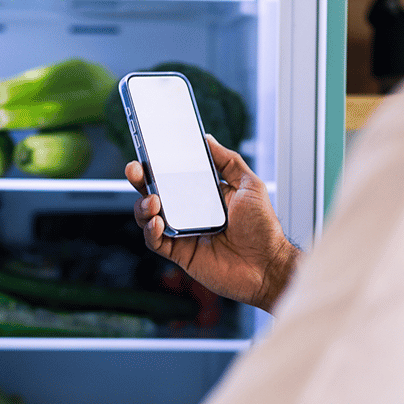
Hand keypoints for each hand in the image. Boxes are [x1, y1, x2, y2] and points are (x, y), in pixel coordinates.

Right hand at [125, 135, 299, 311]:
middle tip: (134, 169)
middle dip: (140, 179)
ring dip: (143, 206)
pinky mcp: (180, 253)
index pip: (173, 175)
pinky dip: (150, 231)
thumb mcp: (249, 184)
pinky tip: (158, 222)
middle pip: (154, 193)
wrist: (268, 265)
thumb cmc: (263, 228)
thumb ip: (228, 160)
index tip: (148, 149)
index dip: (157, 163)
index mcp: (203, 194)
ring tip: (152, 200)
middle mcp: (188, 212)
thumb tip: (206, 139)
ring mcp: (182, 232)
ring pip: (149, 217)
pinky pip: (155, 242)